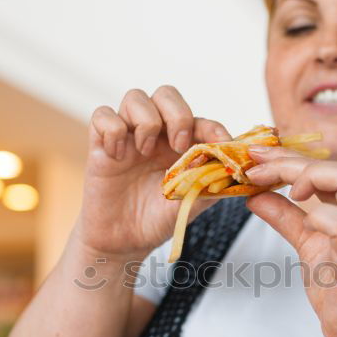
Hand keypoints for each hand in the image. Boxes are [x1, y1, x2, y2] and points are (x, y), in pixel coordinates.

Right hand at [75, 86, 231, 259]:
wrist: (123, 242)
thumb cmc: (158, 220)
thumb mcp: (191, 205)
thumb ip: (211, 185)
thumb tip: (236, 170)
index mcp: (181, 145)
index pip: (200, 120)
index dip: (213, 128)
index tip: (220, 144)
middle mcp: (156, 134)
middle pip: (167, 94)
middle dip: (177, 114)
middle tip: (178, 145)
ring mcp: (128, 136)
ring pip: (135, 97)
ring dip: (145, 121)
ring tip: (145, 152)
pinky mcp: (101, 144)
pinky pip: (102, 115)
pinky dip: (112, 130)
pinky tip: (118, 156)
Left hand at [245, 146, 336, 336]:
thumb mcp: (309, 243)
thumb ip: (286, 218)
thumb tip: (256, 196)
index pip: (327, 166)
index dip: (289, 157)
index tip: (256, 157)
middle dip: (292, 161)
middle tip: (256, 169)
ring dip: (311, 178)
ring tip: (285, 193)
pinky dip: (319, 217)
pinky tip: (306, 225)